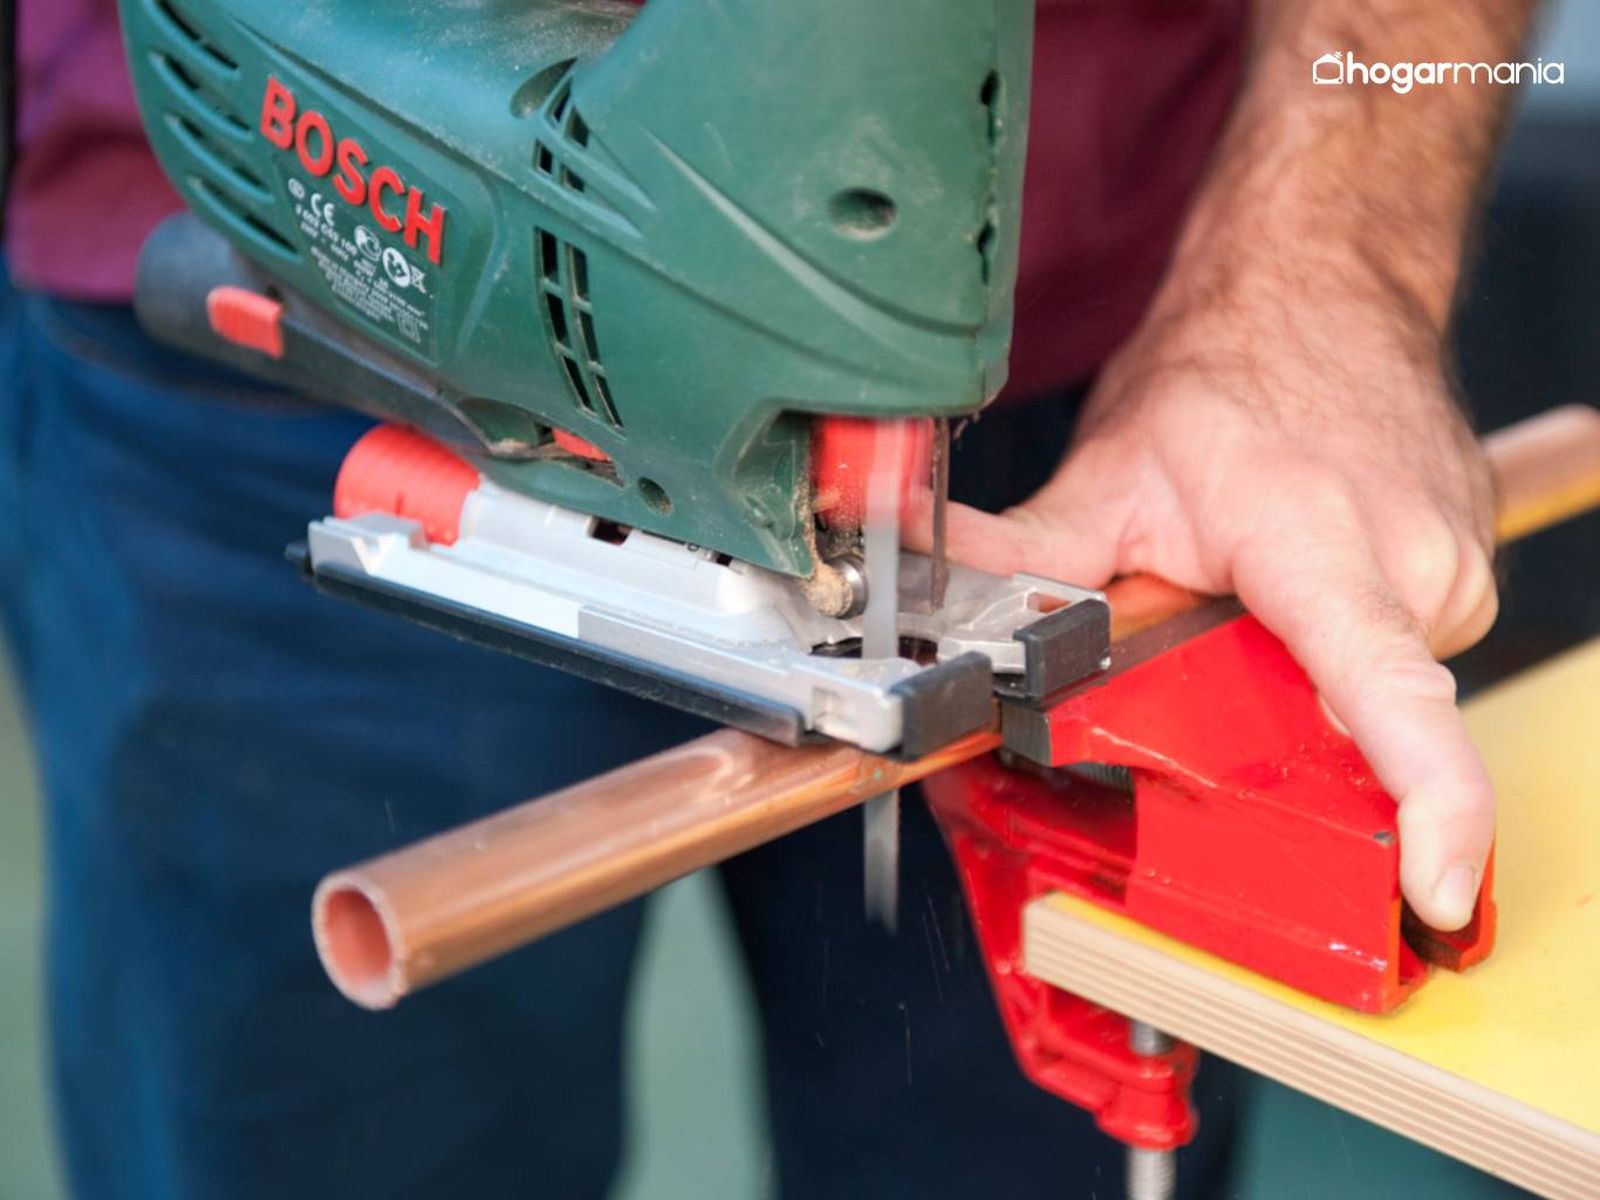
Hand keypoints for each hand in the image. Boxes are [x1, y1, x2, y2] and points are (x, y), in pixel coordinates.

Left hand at [946, 267, 1498, 930]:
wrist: (1322, 289)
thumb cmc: (1230, 371)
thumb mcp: (1114, 472)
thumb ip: (1028, 556)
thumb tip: (932, 587)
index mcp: (1321, 546)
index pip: (1391, 696)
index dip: (1430, 806)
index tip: (1437, 891)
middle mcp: (1413, 566)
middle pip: (1349, 720)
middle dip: (1268, 718)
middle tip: (1209, 637)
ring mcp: (1456, 573)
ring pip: (1369, 692)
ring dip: (1295, 674)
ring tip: (1247, 589)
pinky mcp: (1468, 579)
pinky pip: (1396, 657)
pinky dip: (1331, 649)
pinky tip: (1286, 589)